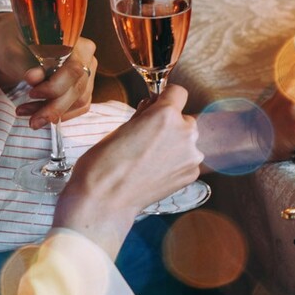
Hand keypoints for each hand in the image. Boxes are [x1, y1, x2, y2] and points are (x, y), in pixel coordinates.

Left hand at [0, 14, 95, 127]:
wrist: (17, 46)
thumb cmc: (15, 43)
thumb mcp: (15, 50)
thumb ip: (27, 64)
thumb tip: (34, 78)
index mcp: (75, 43)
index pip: (73, 70)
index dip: (55, 86)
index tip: (31, 93)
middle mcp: (88, 58)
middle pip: (78, 88)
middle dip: (54, 108)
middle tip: (32, 121)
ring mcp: (88, 73)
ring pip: (79, 100)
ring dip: (53, 112)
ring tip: (25, 112)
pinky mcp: (84, 87)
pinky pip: (79, 106)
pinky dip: (60, 115)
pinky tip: (39, 114)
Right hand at [54, 85, 201, 253]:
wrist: (104, 201)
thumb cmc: (103, 164)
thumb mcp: (121, 127)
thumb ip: (144, 115)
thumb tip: (152, 107)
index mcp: (165, 115)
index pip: (178, 92)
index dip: (166, 97)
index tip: (158, 104)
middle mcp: (185, 133)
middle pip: (184, 119)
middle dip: (170, 124)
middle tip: (147, 138)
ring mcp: (191, 155)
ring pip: (188, 140)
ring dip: (174, 144)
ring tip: (149, 158)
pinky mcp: (191, 174)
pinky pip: (187, 159)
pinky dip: (176, 162)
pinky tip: (155, 171)